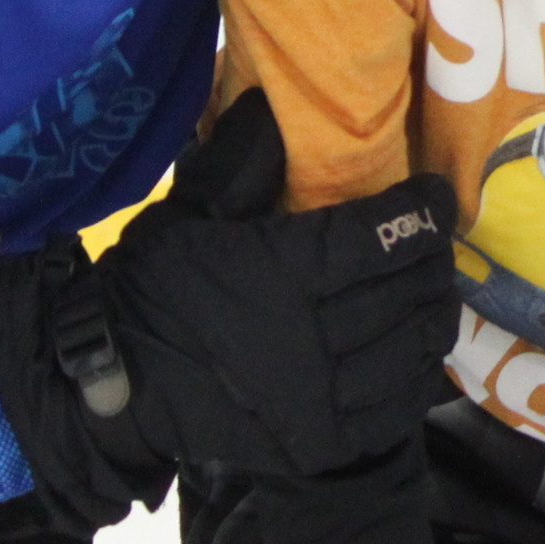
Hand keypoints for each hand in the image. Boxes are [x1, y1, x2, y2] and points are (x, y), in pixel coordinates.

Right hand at [0, 92, 461, 528]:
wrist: (108, 391)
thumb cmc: (151, 290)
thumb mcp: (190, 210)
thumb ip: (244, 160)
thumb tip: (277, 100)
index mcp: (283, 274)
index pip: (381, 237)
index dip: (422, 212)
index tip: (436, 195)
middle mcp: (311, 337)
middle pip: (408, 290)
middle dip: (432, 258)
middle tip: (433, 240)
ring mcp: (321, 399)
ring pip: (413, 344)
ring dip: (433, 310)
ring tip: (431, 287)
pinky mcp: (323, 443)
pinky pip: (399, 403)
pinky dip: (420, 371)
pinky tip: (418, 347)